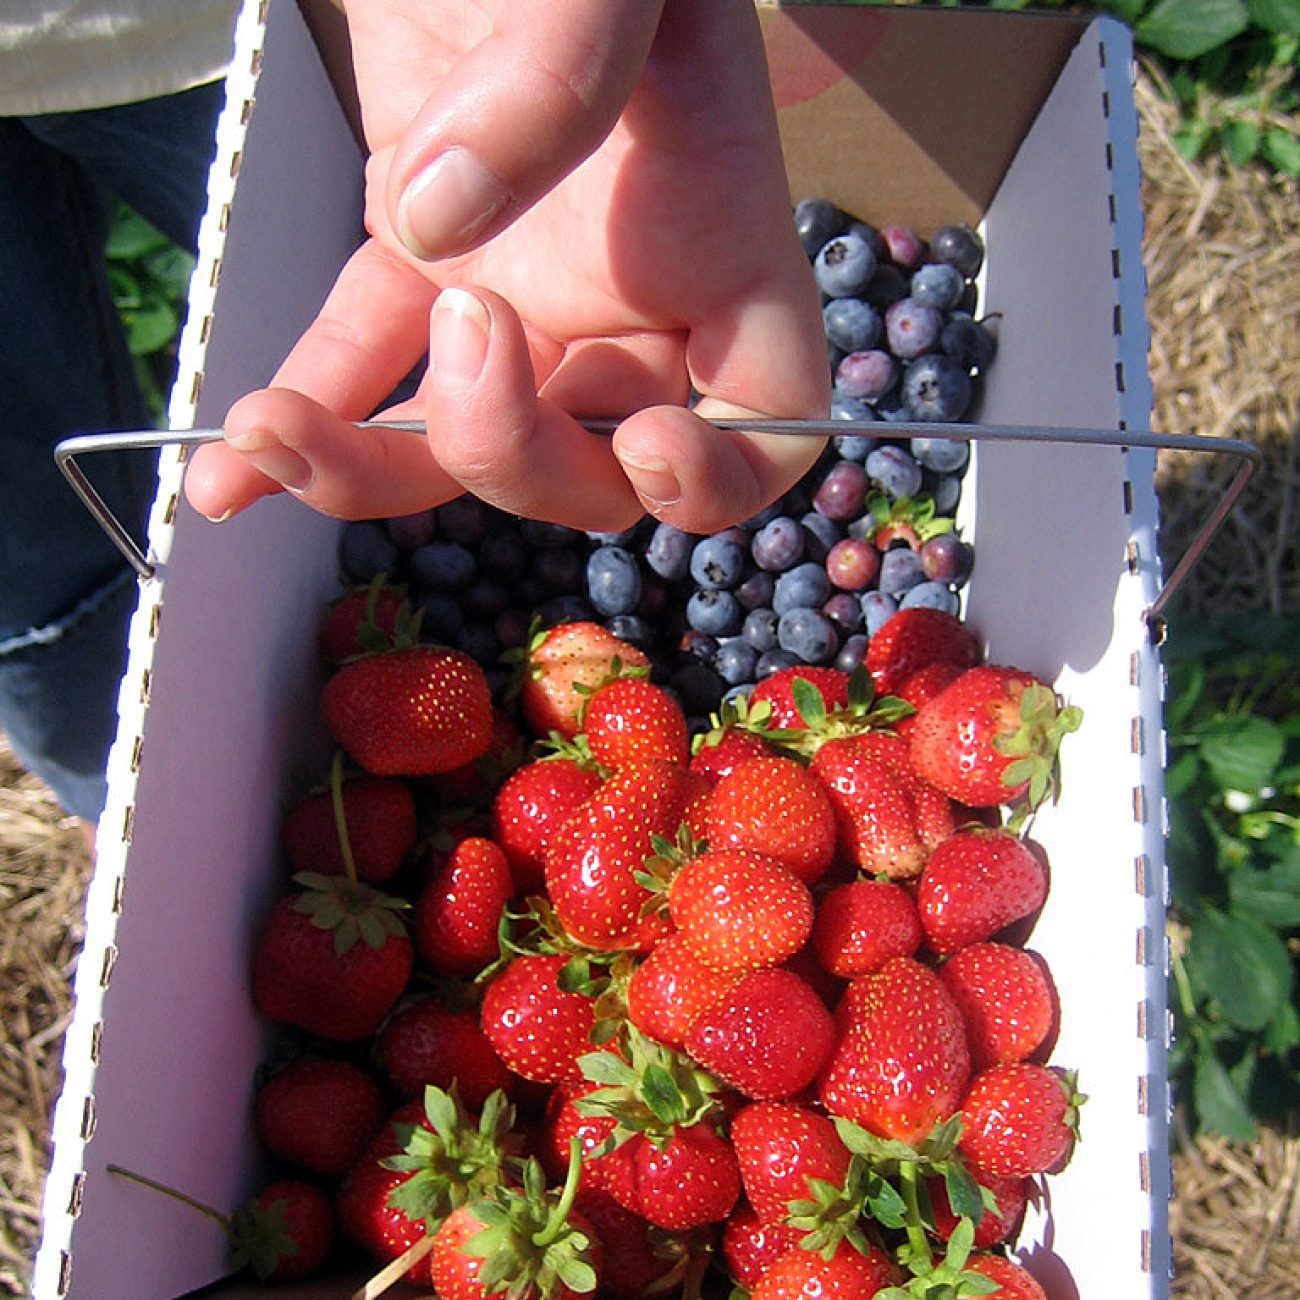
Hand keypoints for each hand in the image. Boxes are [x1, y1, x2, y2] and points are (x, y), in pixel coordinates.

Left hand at [184, 0, 828, 534]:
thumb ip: (560, 73)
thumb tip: (435, 220)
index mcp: (718, 246)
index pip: (764, 421)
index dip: (715, 480)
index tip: (642, 442)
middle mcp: (628, 300)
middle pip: (594, 471)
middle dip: (515, 454)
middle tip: (460, 327)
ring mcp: (521, 294)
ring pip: (466, 445)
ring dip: (370, 470)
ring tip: (269, 434)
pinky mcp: (415, 261)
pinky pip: (366, 366)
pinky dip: (307, 413)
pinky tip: (234, 466)